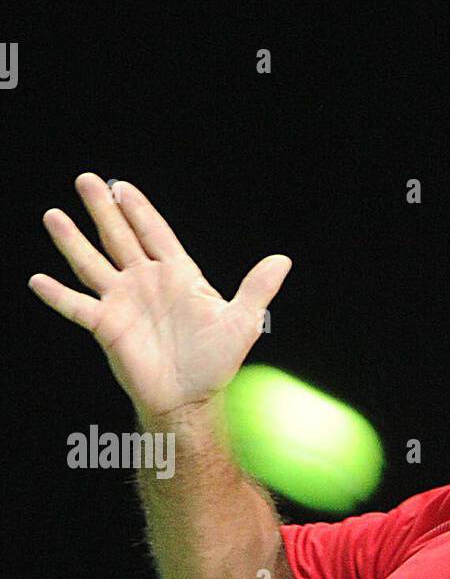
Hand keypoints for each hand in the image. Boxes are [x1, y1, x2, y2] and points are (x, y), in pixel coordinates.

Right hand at [28, 173, 290, 425]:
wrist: (191, 399)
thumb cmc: (216, 362)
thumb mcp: (242, 322)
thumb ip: (257, 288)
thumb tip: (283, 259)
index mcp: (177, 274)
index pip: (155, 233)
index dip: (139, 209)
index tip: (122, 185)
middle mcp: (145, 282)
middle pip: (119, 237)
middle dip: (103, 208)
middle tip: (86, 179)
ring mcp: (123, 302)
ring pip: (92, 263)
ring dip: (72, 241)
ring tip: (53, 214)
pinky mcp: (106, 327)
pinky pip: (77, 307)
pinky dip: (57, 295)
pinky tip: (37, 279)